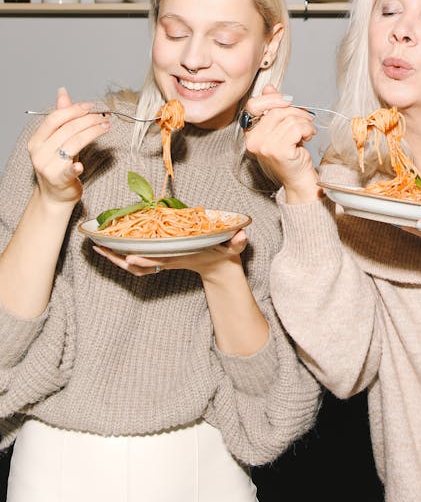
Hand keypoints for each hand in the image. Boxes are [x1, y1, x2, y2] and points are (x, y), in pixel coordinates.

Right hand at [28, 87, 110, 207]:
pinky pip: (67, 171)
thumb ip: (61, 117)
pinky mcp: (58, 180)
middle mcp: (39, 153)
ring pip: (73, 144)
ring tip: (106, 127)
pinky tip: (81, 165)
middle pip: (67, 129)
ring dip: (93, 133)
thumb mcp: (58, 139)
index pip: (55, 119)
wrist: (55, 196)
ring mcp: (47, 167)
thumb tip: (62, 92)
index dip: (74, 110)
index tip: (91, 106)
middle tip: (104, 117)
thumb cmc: (58, 164)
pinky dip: (75, 166)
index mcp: (37, 140)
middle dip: (89, 120)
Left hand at [93, 228, 248, 279]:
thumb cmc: (223, 253)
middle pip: (139, 262)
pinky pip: (136, 258)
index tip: (130, 258)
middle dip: (118, 257)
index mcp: (182, 256)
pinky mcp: (159, 257)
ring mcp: (162, 260)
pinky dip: (121, 253)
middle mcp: (168, 259)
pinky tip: (110, 245)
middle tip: (99, 248)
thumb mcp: (233, 247)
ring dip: (115, 256)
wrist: (219, 266)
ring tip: (96, 245)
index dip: (145, 260)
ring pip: (133, 262)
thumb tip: (242, 234)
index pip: (161, 259)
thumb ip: (238, 241)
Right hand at [242, 86, 319, 202]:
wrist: (298, 178)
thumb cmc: (290, 154)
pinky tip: (307, 137)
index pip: (253, 105)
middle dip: (296, 112)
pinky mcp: (279, 151)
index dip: (271, 99)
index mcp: (251, 133)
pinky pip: (296, 128)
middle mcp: (254, 140)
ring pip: (289, 118)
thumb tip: (269, 88)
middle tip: (306, 120)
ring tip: (306, 131)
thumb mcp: (279, 128)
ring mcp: (265, 146)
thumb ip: (272, 108)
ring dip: (304, 122)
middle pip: (276, 110)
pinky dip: (308, 129)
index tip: (287, 101)